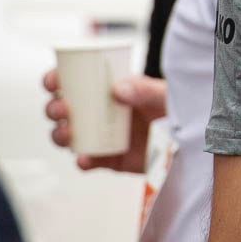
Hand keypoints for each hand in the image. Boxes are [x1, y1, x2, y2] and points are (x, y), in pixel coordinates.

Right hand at [42, 67, 165, 173]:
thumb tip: (118, 89)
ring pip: (66, 136)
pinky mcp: (107, 159)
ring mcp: (98, 136)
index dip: (55, 80)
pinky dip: (82, 161)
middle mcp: (96, 112)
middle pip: (60, 109)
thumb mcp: (163, 95)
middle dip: (53, 108)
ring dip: (59, 135)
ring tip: (68, 134)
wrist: (187, 141)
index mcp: (104, 89)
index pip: (71, 81)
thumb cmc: (173, 108)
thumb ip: (145, 89)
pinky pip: (87, 161)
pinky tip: (85, 159)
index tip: (54, 82)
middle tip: (63, 109)